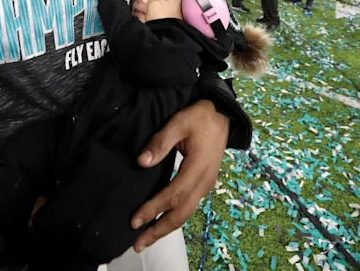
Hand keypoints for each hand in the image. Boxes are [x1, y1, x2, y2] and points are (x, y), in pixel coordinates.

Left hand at [131, 100, 227, 251]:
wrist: (224, 115)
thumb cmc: (200, 117)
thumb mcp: (179, 122)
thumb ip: (160, 141)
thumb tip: (141, 162)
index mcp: (198, 167)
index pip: (173, 194)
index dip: (154, 208)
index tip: (135, 220)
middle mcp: (204, 181)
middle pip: (181, 213)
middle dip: (159, 230)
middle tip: (138, 244)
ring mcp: (206, 185)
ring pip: (186, 213)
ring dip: (166, 228)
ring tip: (146, 238)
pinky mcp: (204, 184)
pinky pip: (189, 207)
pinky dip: (174, 218)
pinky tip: (161, 222)